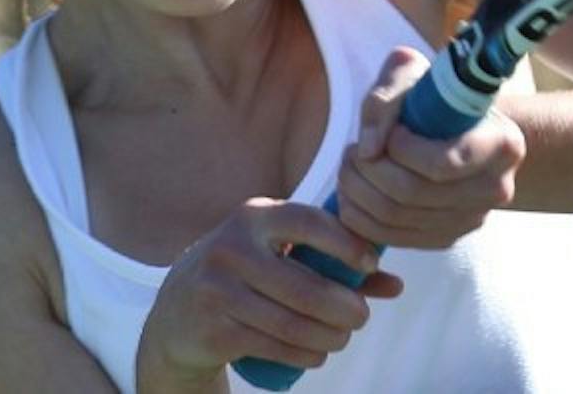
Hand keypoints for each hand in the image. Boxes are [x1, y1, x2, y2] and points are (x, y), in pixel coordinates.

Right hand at [136, 198, 402, 388]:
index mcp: (254, 217)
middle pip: (304, 285)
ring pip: (291, 323)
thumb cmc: (247, 274)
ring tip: (342, 338)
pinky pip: (272, 347)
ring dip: (328, 337)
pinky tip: (318, 354)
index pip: (307, 221)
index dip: (346, 242)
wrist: (176, 312)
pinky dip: (304, 355)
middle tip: (362, 318)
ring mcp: (218, 290)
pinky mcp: (213, 330)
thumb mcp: (279, 255)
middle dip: (344, 307)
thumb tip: (395, 284)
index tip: (372, 264)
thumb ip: (334, 263)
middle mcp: (232, 248)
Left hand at [337, 46, 526, 249]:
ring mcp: (472, 218)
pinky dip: (361, 220)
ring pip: (398, 218)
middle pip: (413, 193)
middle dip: (368, 171)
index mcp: (501, 145)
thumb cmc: (435, 95)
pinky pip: (394, 239)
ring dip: (358, 193)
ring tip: (349, 167)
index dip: (402, 149)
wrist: (456, 126)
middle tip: (351, 150)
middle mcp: (495, 188)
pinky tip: (351, 196)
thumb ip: (387, 98)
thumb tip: (368, 149)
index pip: (443, 163)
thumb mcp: (413, 74)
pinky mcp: (448, 237)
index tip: (389, 131)